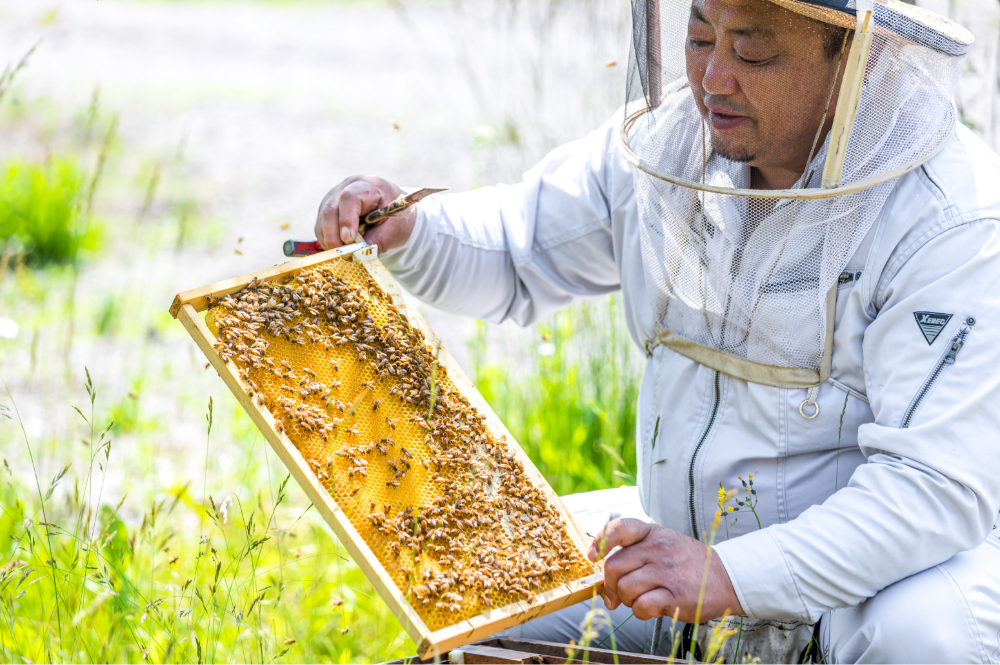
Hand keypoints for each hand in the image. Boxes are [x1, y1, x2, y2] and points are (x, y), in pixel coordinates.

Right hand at [314, 175, 416, 253]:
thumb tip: (358, 255)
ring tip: (343, 254)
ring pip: (322, 219)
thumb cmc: (396, 215)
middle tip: (343, 254)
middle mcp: (346, 188)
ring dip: (329, 240)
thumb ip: (379, 240)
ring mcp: (334, 198)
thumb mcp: (396, 228)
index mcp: (368, 186)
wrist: (392, 208)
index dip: (346, 219)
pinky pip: (321, 226)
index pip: (349, 198)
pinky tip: (340, 249)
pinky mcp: (327, 209)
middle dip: (333, 235)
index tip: (348, 240)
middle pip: (330, 209)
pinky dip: (328, 240)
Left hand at [588, 518, 742, 622]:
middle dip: (611, 584)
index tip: (593, 557)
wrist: (726, 578)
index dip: (600, 543)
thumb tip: (605, 585)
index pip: (619, 529)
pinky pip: (641, 606)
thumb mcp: (662, 543)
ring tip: (641, 599)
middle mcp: (658, 549)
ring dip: (626, 600)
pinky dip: (640, 612)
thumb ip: (634, 554)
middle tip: (618, 593)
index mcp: (652, 533)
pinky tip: (651, 608)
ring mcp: (667, 572)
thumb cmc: (687, 563)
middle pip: (614, 566)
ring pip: (625, 588)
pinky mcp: (675, 595)